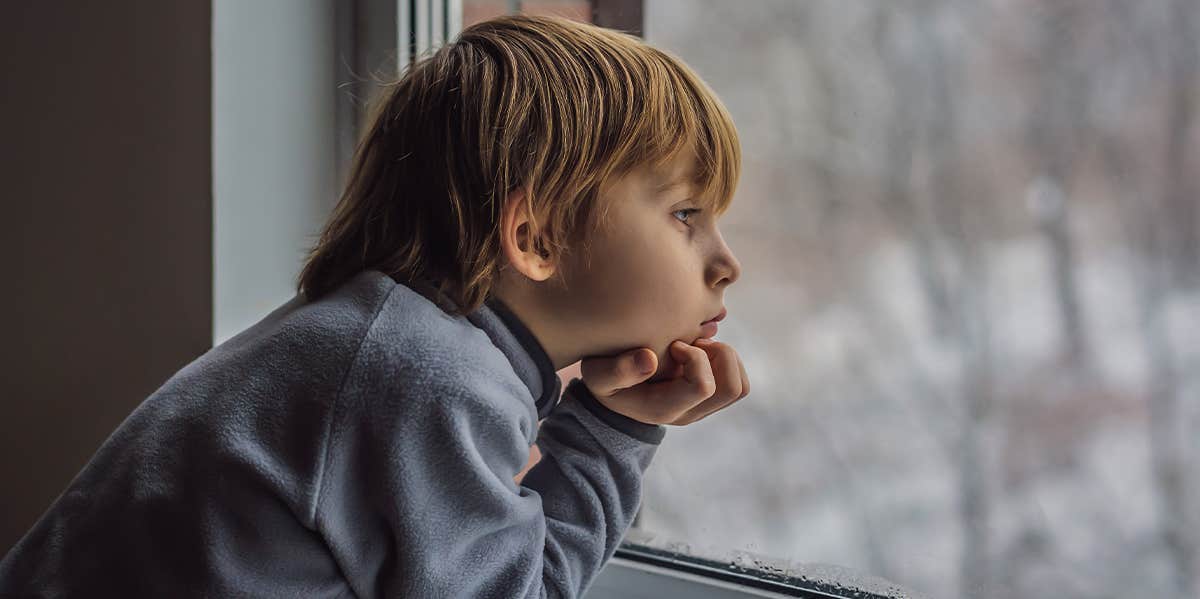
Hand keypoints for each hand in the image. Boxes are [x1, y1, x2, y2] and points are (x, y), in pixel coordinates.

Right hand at [578, 338, 749, 425]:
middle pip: (732, 388)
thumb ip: (618, 370)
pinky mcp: (710, 398)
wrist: (612, 398)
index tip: (674, 345)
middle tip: (693, 343)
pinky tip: (700, 350)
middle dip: (719, 354)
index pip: (704, 386)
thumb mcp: (598, 375)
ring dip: (724, 357)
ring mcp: (702, 408)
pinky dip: (725, 360)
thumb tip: (649, 358)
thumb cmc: (605, 380)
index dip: (695, 356)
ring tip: (697, 346)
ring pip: (739, 386)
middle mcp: (690, 412)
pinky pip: (736, 381)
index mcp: (666, 407)